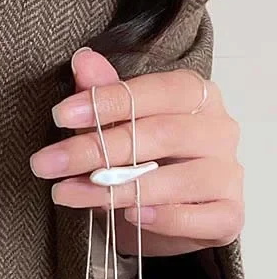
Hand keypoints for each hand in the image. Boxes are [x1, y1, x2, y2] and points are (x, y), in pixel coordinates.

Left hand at [29, 48, 243, 256]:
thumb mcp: (115, 123)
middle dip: (94, 150)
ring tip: (67, 193)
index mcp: (194, 95)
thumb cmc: (143, 158)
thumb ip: (103, 92)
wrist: (166, 215)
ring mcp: (228, 172)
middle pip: (158, 135)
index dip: (104, 102)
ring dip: (114, 188)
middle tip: (48, 162)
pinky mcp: (230, 214)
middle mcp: (217, 129)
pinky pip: (202, 217)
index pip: (152, 91)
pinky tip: (131, 215)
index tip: (60, 115)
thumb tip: (83, 61)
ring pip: (175, 179)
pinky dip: (165, 218)